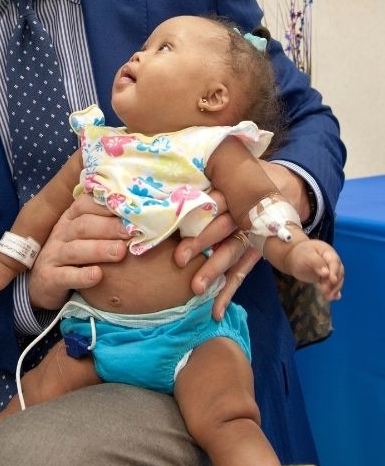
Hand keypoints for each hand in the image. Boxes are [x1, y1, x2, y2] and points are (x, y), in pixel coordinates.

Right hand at [28, 194, 129, 310]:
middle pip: (83, 226)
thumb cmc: (74, 253)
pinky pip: (65, 276)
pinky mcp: (49, 278)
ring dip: (99, 249)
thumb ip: (103, 222)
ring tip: (120, 251)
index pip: (84, 205)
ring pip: (75, 250)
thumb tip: (137, 213)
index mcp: (69, 218)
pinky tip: (98, 275)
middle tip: (131, 232)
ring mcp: (53, 256)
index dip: (105, 206)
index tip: (129, 210)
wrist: (44, 283)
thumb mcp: (83, 235)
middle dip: (108, 227)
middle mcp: (60, 234)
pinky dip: (82, 276)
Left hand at [173, 163, 306, 319]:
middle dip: (202, 244)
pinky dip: (227, 292)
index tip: (181, 223)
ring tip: (197, 289)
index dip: (203, 210)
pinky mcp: (254, 252)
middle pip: (224, 229)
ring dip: (214, 271)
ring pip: (232, 253)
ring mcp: (251, 236)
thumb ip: (212, 168)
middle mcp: (245, 215)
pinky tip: (215, 311)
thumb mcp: (234, 167)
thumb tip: (178, 154)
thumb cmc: (247, 176)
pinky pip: (241, 273)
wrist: (285, 188)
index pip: (220, 200)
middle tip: (179, 257)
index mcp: (238, 192)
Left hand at [282, 240, 343, 300]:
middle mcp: (332, 262)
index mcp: (328, 252)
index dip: (334, 271)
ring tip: (329, 297)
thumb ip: (316, 262)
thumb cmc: (300, 254)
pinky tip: (335, 298)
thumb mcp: (306, 256)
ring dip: (334, 289)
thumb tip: (326, 273)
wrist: (294, 259)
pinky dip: (334, 291)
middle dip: (334, 283)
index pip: (334, 262)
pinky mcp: (327, 279)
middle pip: (338, 272)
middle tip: (326, 291)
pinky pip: (333, 285)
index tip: (332, 281)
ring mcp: (331, 271)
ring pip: (337, 280)